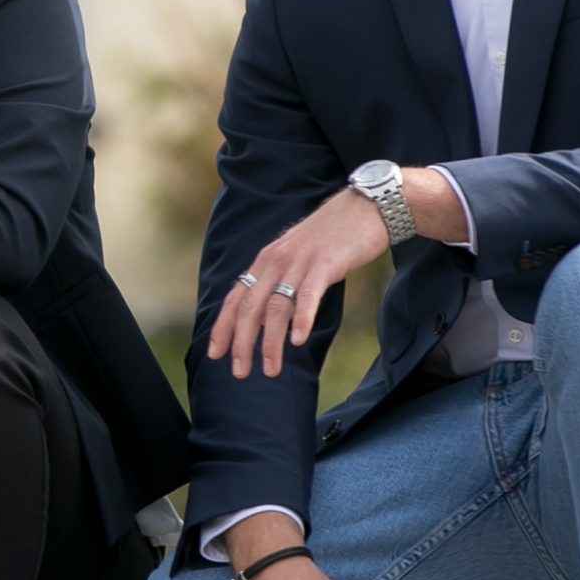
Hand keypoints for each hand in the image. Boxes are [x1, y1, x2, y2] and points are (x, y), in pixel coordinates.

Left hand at [210, 188, 386, 377]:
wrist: (365, 207)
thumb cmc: (333, 237)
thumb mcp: (298, 256)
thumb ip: (283, 279)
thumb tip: (271, 312)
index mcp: (267, 260)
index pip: (236, 297)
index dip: (223, 326)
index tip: (214, 354)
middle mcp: (276, 261)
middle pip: (250, 307)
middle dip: (241, 343)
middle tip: (239, 372)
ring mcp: (299, 262)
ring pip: (275, 308)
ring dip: (270, 342)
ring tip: (270, 369)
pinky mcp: (325, 264)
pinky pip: (308, 295)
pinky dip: (301, 319)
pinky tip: (298, 341)